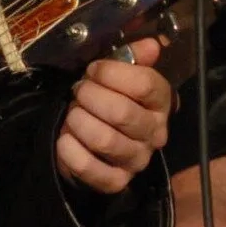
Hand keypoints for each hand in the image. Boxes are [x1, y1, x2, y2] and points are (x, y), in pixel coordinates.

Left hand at [55, 37, 172, 193]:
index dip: (112, 73)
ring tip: (72, 115)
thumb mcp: (119, 73)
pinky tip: (65, 138)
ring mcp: (137, 159)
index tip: (93, 71)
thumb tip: (151, 45)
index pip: (145, 85)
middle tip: (78, 93)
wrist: (97, 142)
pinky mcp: (116, 181)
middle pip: (122, 112)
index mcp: (161, 102)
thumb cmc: (109, 99)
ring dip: (79, 121)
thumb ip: (133, 57)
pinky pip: (90, 168)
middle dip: (90, 97)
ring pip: (104, 140)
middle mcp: (155, 133)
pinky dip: (70, 151)